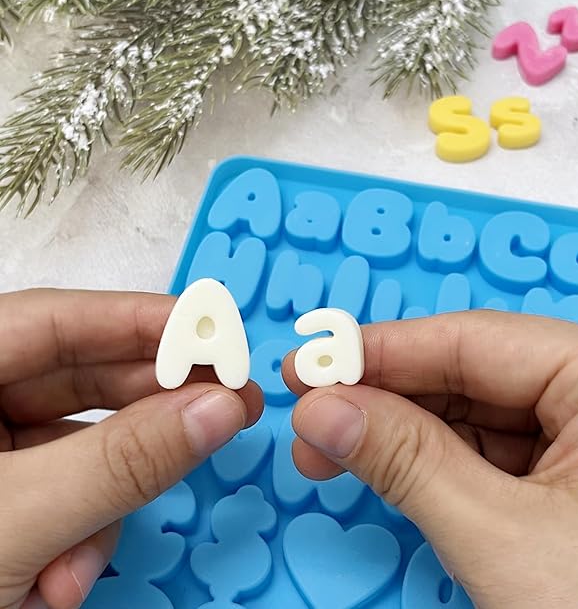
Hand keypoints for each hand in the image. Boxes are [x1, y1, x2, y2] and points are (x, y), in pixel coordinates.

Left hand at [0, 289, 262, 608]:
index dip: (140, 320)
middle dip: (151, 409)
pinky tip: (59, 582)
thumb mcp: (16, 522)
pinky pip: (65, 492)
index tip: (214, 332)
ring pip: (79, 445)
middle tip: (230, 408)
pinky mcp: (3, 499)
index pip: (54, 320)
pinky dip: (77, 535)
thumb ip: (123, 460)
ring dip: (104, 502)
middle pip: (77, 379)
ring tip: (81, 567)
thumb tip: (222, 409)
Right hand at [284, 312, 577, 608]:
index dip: (382, 349)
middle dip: (387, 396)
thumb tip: (324, 411)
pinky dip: (444, 460)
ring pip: (485, 411)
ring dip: (406, 431)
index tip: (313, 363)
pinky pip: (505, 448)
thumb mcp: (506, 541)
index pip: (477, 340)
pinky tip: (392, 465)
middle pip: (477, 372)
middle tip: (314, 412)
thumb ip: (406, 461)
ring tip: (336, 446)